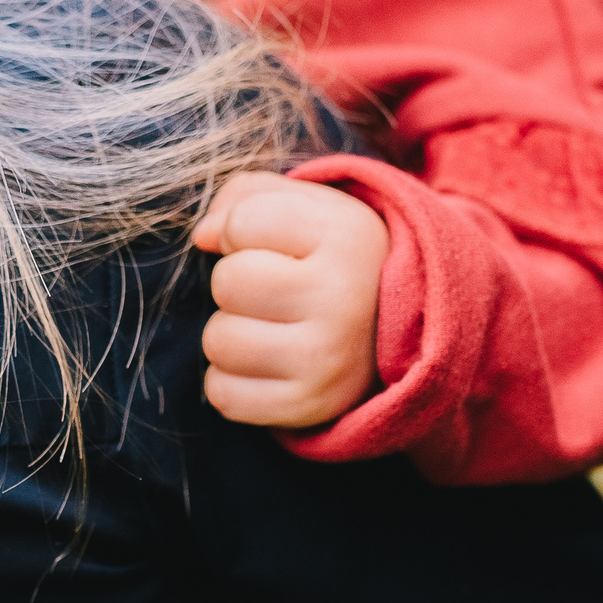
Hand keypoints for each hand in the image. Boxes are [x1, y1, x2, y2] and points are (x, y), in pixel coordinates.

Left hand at [190, 171, 388, 429]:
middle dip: (236, 282)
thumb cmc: (332, 260)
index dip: (240, 230)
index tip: (272, 245)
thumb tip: (202, 236)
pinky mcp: (308, 406)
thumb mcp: (307, 208)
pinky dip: (232, 380)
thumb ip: (245, 197)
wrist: (399, 333)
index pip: (243, 222)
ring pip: (219, 342)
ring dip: (231, 333)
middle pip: (227, 283)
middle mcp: (343, 300)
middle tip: (272, 292)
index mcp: (348, 238)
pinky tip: (268, 365)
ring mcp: (327, 359)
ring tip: (270, 328)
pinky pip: (224, 393)